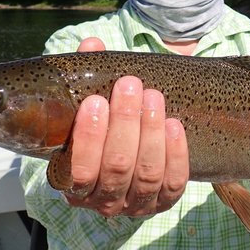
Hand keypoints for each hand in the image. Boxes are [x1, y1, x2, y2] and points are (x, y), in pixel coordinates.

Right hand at [61, 38, 189, 216]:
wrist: (135, 148)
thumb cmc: (106, 123)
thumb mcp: (93, 103)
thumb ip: (88, 76)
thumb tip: (91, 44)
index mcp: (74, 183)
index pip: (79, 169)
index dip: (88, 136)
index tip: (95, 99)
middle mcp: (103, 201)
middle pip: (116, 167)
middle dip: (125, 122)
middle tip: (130, 85)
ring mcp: (136, 204)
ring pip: (146, 174)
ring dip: (151, 132)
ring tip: (153, 96)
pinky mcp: (165, 201)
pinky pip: (174, 181)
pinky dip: (175, 153)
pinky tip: (173, 123)